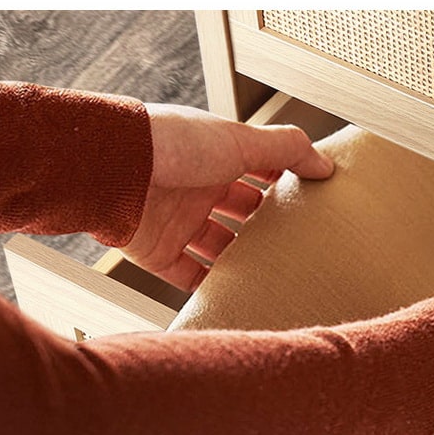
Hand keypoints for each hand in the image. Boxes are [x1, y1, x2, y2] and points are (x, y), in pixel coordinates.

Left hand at [122, 104, 334, 290]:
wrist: (109, 168)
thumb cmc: (169, 144)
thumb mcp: (240, 139)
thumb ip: (286, 149)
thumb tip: (325, 164)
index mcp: (214, 157)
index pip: (256, 172)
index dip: (282, 184)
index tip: (310, 201)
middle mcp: (195, 189)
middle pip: (239, 214)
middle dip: (265, 227)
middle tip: (297, 243)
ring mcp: (176, 222)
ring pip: (218, 247)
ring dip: (242, 260)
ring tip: (274, 275)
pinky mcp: (158, 254)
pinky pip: (189, 276)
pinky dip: (211, 288)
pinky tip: (236, 295)